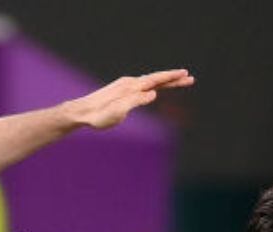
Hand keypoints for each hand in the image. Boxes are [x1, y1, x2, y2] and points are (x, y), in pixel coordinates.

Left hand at [65, 69, 193, 130]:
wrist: (82, 112)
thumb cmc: (99, 116)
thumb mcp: (119, 112)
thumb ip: (136, 101)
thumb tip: (153, 94)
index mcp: (131, 87)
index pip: (156, 80)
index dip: (171, 78)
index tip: (185, 74)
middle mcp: (130, 83)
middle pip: (156, 79)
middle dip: (173, 79)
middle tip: (190, 78)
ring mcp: (125, 86)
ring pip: (150, 82)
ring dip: (165, 82)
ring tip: (179, 81)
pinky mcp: (122, 91)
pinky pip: (142, 86)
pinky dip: (154, 85)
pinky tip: (156, 87)